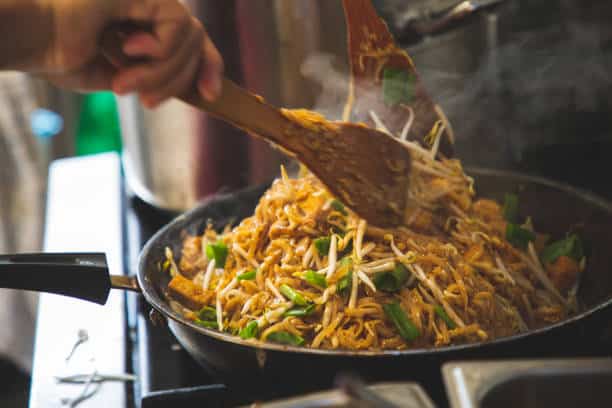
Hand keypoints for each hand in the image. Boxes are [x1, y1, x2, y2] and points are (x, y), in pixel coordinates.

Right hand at [38, 0, 222, 105]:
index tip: (210, 96)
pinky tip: (128, 51)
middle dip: (181, 80)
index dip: (210, 66)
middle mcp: (152, 6)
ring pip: (190, 38)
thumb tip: (193, 86)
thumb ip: (158, 76)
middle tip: (148, 102)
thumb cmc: (64, 57)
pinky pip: (176, 25)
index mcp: (149, 24)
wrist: (32, 41)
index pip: (196, 42)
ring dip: (160, 73)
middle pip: (199, 41)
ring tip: (124, 83)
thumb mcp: (123, 76)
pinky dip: (159, 52)